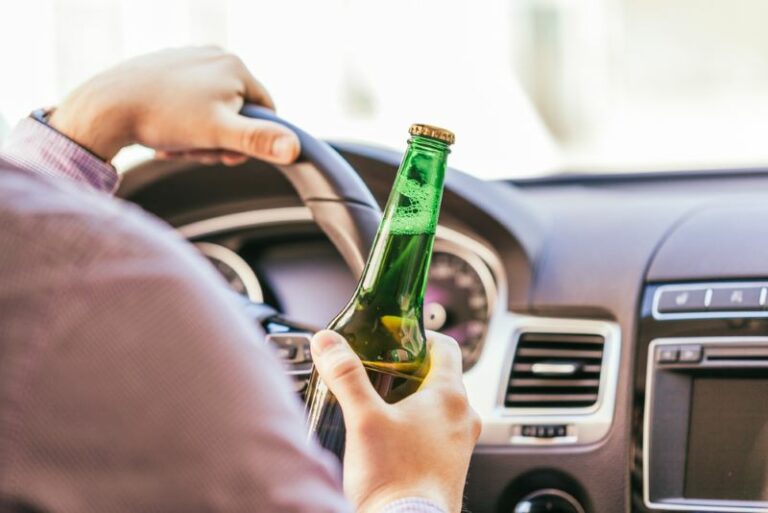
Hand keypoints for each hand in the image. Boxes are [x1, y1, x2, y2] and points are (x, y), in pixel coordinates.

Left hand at [48, 47, 299, 164]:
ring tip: (176, 142)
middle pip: (236, 111)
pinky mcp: (165, 68)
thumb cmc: (163, 117)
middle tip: (196, 150)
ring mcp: (188, 59)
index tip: (226, 152)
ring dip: (198, 135)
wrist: (105, 107)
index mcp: (235, 66)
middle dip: (219, 138)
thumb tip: (295, 148)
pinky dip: (180, 123)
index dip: (251, 140)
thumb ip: (259, 140)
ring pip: (211, 110)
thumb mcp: (219, 134)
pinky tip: (163, 132)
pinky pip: (187, 102)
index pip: (266, 110)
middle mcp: (214, 55)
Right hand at [310, 330, 480, 512]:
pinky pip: (439, 432)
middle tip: (379, 373)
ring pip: (439, 406)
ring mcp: (461, 443)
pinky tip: (392, 437)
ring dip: (412, 399)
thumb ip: (346, 375)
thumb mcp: (363, 418)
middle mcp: (463, 416)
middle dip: (408, 371)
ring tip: (381, 405)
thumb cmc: (395, 479)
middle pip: (439, 375)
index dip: (419, 336)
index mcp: (450, 395)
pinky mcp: (452, 465)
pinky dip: (418, 426)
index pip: (445, 345)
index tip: (396, 338)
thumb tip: (328, 341)